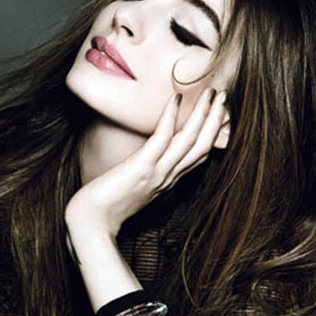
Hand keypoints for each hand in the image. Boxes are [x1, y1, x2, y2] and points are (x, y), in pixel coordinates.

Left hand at [65, 87, 229, 238]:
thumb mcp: (133, 186)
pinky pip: (161, 139)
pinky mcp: (141, 168)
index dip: (212, 135)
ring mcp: (157, 173)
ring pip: (190, 141)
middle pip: (202, 147)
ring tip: (212, 92)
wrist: (92, 223)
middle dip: (215, 120)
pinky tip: (175, 99)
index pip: (199, 157)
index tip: (219, 113)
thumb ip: (145, 172)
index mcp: (168, 182)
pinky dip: (170, 117)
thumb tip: (146, 157)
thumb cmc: (106, 206)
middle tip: (224, 95)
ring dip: (203, 115)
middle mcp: (168, 178)